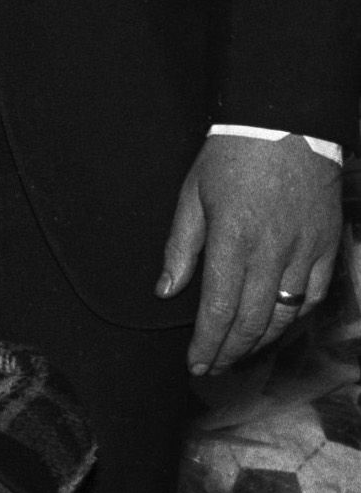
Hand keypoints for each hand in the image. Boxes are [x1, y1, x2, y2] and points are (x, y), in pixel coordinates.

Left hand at [158, 132, 342, 374]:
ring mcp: (305, 250)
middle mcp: (271, 252)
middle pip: (252, 319)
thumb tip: (165, 291)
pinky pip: (315, 293)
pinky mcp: (327, 245)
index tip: (195, 363)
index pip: (219, 308)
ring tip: (239, 354)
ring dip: (262, 340)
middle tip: (213, 368)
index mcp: (232, 241)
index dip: (207, 343)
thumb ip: (180, 248)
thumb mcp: (191, 195)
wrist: (286, 124)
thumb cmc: (231, 157)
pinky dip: (296, 316)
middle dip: (230, 350)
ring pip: (286, 313)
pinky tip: (279, 326)